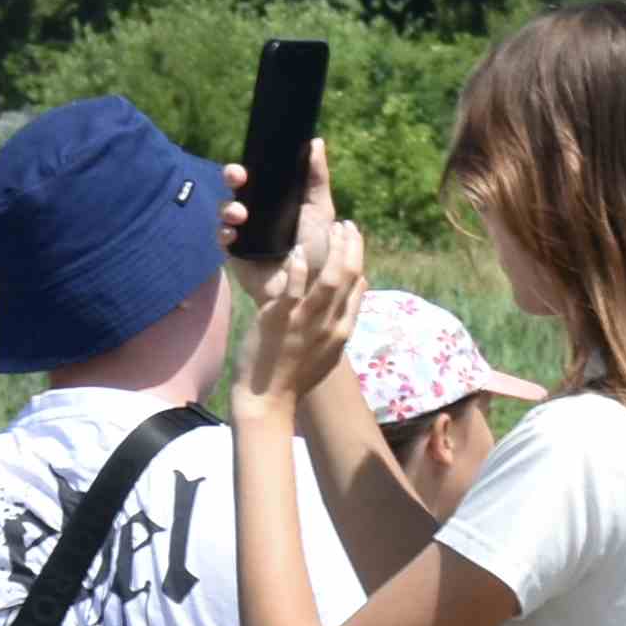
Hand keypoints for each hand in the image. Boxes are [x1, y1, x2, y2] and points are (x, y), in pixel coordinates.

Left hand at [225, 153, 366, 408]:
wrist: (267, 401)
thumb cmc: (293, 377)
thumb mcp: (328, 352)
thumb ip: (342, 321)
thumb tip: (356, 289)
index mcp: (341, 331)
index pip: (358, 287)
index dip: (358, 257)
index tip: (353, 239)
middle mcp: (329, 325)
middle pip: (349, 277)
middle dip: (351, 246)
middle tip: (346, 224)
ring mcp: (305, 323)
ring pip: (329, 279)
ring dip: (333, 249)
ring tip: (332, 227)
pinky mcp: (279, 321)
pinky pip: (293, 290)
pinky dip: (299, 269)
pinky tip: (298, 251)